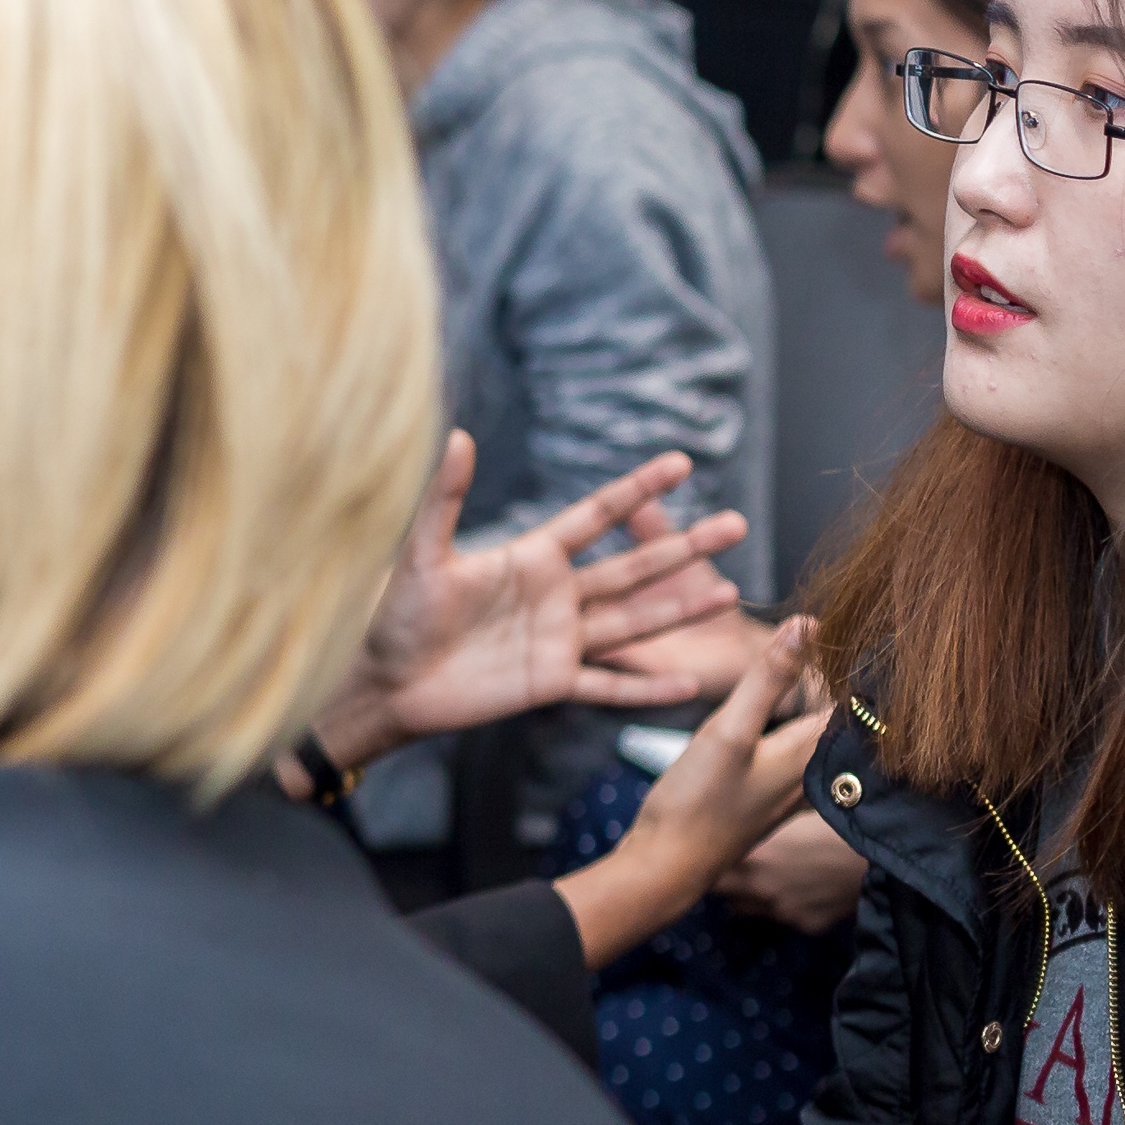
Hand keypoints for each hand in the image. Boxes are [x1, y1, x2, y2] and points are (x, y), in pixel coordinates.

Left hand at [319, 437, 745, 770]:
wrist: (386, 683)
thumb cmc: (397, 615)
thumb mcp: (421, 553)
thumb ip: (445, 497)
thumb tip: (457, 435)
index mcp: (531, 557)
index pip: (596, 516)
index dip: (637, 490)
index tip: (681, 462)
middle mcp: (555, 595)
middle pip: (632, 566)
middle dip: (684, 547)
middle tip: (737, 523)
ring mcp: (559, 639)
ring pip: (633, 621)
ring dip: (681, 609)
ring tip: (730, 593)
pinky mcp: (552, 682)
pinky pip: (609, 685)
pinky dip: (647, 689)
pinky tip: (689, 684)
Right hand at [555, 617, 828, 969]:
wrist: (666, 867)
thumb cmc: (697, 804)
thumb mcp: (728, 732)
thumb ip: (766, 680)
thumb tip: (808, 624)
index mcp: (811, 752)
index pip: (857, 700)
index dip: (861, 664)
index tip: (870, 627)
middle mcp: (810, 772)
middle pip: (841, 719)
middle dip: (846, 680)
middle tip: (850, 635)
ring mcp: (788, 790)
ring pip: (818, 737)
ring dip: (823, 705)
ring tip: (824, 667)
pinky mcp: (764, 798)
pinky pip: (795, 755)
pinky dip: (797, 729)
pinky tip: (786, 722)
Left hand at [718, 809, 871, 935]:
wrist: (885, 856)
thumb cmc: (841, 823)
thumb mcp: (795, 812)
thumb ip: (765, 821)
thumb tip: (747, 812)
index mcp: (753, 857)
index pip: (710, 867)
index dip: (708, 856)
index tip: (709, 848)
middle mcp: (760, 888)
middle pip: (721, 892)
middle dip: (724, 878)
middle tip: (732, 863)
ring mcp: (783, 911)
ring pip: (746, 909)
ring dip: (747, 895)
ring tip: (765, 876)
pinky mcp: (807, 924)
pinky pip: (783, 916)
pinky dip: (783, 905)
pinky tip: (800, 889)